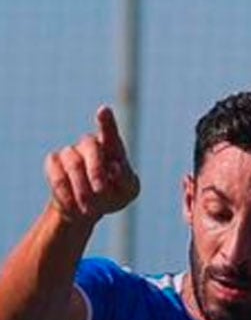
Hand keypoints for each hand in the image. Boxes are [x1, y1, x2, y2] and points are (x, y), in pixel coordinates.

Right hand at [45, 106, 139, 223]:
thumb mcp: (127, 192)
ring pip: (73, 163)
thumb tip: (114, 166)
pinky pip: (57, 175)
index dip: (106, 122)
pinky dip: (67, 194)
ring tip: (90, 209)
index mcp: (113, 148)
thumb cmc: (115, 194)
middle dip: (96, 170)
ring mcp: (71, 152)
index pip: (110, 133)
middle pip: (90, 146)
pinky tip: (74, 207)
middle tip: (100, 192)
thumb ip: (126, 179)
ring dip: (82, 189)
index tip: (103, 111)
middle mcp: (91, 145)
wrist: (88, 207)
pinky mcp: (54, 163)